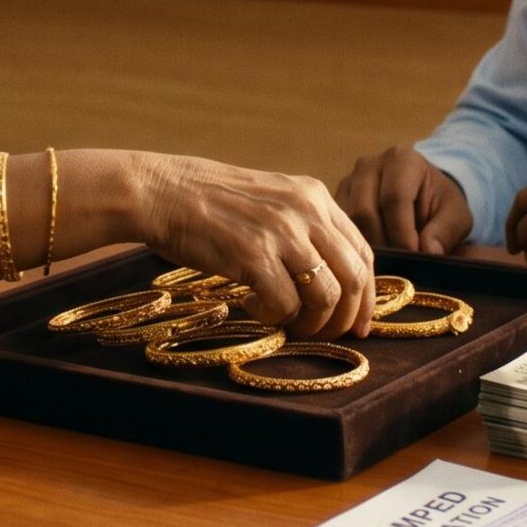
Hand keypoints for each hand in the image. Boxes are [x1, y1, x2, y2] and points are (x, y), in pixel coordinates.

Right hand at [137, 155, 374, 338]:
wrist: (160, 190)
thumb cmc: (209, 202)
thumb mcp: (270, 200)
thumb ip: (303, 228)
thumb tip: (331, 278)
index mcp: (315, 196)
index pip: (362, 252)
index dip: (366, 295)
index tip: (358, 323)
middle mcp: (306, 210)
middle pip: (353, 277)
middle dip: (345, 318)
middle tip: (325, 336)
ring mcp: (281, 231)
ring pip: (325, 296)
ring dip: (310, 324)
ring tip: (285, 324)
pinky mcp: (253, 254)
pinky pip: (284, 305)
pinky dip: (272, 317)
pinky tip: (251, 306)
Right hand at [336, 146, 474, 255]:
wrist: (422, 195)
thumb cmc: (439, 205)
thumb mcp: (456, 216)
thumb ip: (446, 231)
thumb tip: (427, 252)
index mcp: (401, 160)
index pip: (394, 198)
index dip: (403, 233)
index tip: (413, 258)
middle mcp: (368, 166)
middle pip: (364, 212)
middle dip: (383, 244)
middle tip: (398, 267)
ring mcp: (348, 183)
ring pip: (347, 223)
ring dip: (365, 249)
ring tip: (386, 267)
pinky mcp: (335, 201)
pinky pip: (338, 229)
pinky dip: (353, 248)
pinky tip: (371, 262)